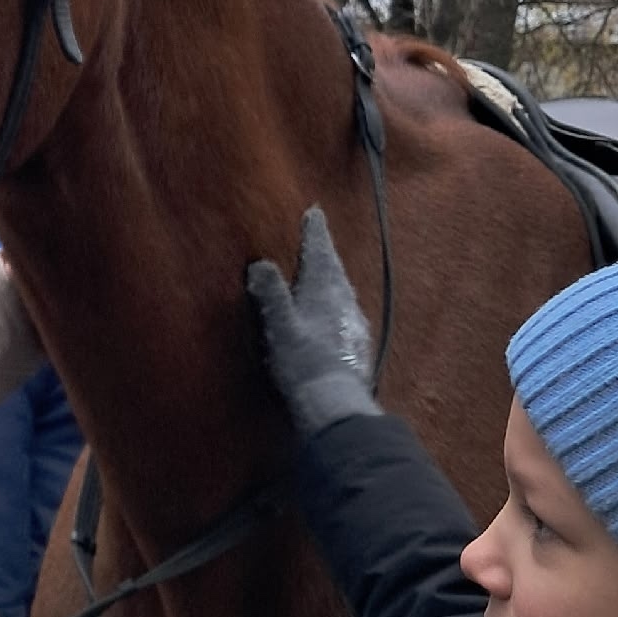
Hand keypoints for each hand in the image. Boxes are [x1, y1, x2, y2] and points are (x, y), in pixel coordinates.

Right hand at [246, 206, 378, 439]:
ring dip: (332, 277)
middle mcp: (345, 302)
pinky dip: (336, 302)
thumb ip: (271, 293)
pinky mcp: (357, 345)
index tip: (314, 212)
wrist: (335, 404)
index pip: (320, 253)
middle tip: (317, 237)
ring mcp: (354, 324)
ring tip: (322, 272)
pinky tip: (332, 315)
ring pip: (342, 290)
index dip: (315, 232)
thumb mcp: (280, 326)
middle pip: (335, 269)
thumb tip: (260, 263)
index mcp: (325, 291)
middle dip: (325, 252)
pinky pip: (345, 312)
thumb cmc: (304, 363)